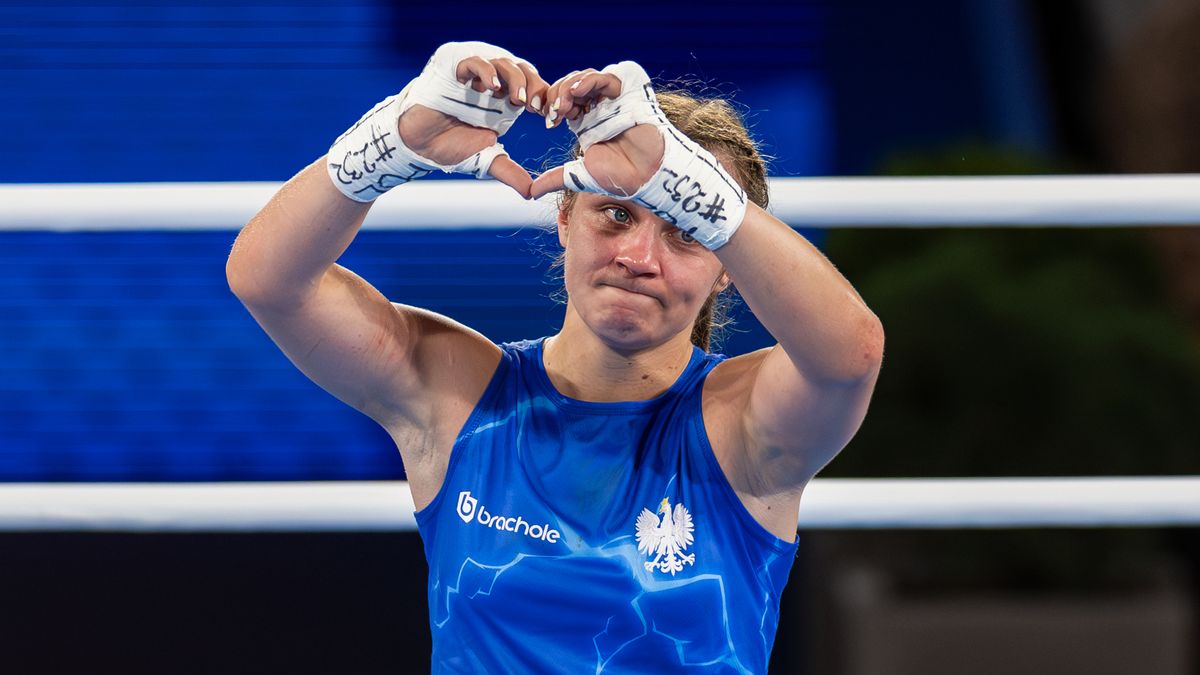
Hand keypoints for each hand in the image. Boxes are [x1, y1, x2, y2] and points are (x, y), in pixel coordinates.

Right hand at [399, 55, 549, 197]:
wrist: (417, 143)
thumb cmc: (450, 146)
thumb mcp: (486, 159)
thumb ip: (510, 172)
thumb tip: (531, 193)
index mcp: (506, 100)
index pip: (535, 89)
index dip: (545, 100)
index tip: (550, 119)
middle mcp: (495, 85)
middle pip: (525, 72)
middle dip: (535, 87)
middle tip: (536, 108)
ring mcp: (476, 74)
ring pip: (504, 62)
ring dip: (516, 79)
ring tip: (518, 99)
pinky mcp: (455, 68)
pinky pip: (475, 60)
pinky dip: (486, 70)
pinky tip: (492, 86)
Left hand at [530, 70, 664, 199]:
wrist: (647, 176)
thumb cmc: (620, 177)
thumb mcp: (579, 175)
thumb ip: (555, 178)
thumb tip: (530, 192)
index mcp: (585, 121)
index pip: (562, 101)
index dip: (551, 106)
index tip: (548, 122)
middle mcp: (598, 107)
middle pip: (570, 85)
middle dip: (557, 95)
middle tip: (553, 113)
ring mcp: (613, 99)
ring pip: (586, 78)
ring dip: (569, 87)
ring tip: (563, 105)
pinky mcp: (629, 93)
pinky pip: (607, 77)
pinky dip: (590, 80)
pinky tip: (578, 91)